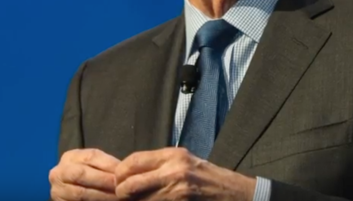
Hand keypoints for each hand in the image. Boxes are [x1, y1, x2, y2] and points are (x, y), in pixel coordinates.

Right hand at [50, 148, 121, 200]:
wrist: (72, 193)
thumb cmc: (90, 179)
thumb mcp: (94, 168)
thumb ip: (106, 167)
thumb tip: (124, 171)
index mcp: (70, 157)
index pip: (91, 156)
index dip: (108, 164)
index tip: (123, 173)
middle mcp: (59, 172)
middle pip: (82, 174)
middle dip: (104, 181)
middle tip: (120, 188)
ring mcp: (57, 190)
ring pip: (80, 193)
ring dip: (101, 196)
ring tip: (117, 198)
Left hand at [115, 147, 255, 200]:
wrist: (234, 194)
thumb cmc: (207, 176)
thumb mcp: (183, 160)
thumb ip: (157, 164)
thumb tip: (128, 172)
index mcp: (172, 156)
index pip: (132, 162)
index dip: (120, 174)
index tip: (118, 181)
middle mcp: (173, 172)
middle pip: (130, 185)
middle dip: (122, 194)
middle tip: (123, 197)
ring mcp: (177, 192)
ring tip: (136, 200)